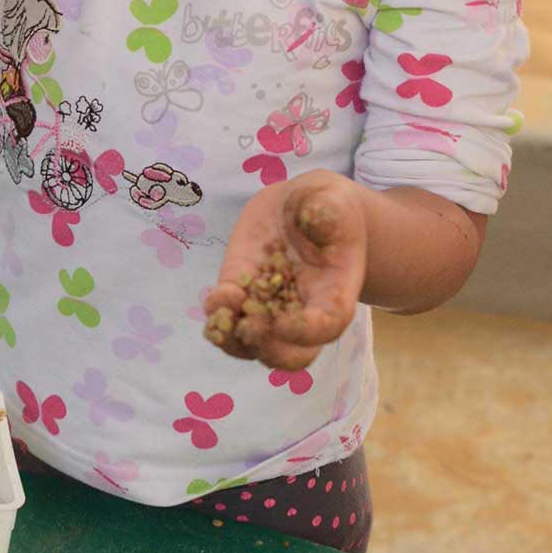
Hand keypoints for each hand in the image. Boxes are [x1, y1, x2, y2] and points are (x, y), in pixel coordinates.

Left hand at [202, 172, 367, 371]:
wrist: (300, 206)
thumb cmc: (325, 205)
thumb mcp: (330, 199)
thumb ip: (324, 209)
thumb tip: (311, 219)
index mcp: (335, 291)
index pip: (328, 325)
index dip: (306, 332)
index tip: (282, 323)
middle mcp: (304, 310)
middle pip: (295, 354)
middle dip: (271, 351)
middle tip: (249, 329)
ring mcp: (271, 306)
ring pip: (256, 346)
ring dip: (235, 343)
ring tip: (221, 325)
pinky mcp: (241, 291)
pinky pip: (228, 318)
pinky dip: (219, 316)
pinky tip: (216, 299)